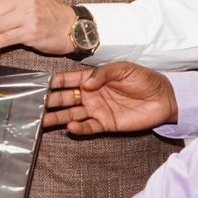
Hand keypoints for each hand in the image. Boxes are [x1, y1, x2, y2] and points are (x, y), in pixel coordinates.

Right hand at [43, 62, 177, 134]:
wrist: (164, 98)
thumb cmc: (144, 79)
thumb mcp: (123, 68)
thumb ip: (103, 74)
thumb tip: (85, 83)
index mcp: (92, 79)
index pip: (68, 81)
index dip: (53, 82)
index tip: (38, 85)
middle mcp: (91, 95)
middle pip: (65, 99)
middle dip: (49, 101)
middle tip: (33, 105)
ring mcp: (97, 110)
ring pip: (71, 114)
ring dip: (57, 117)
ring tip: (42, 120)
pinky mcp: (106, 124)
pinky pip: (89, 127)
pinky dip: (79, 128)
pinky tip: (70, 127)